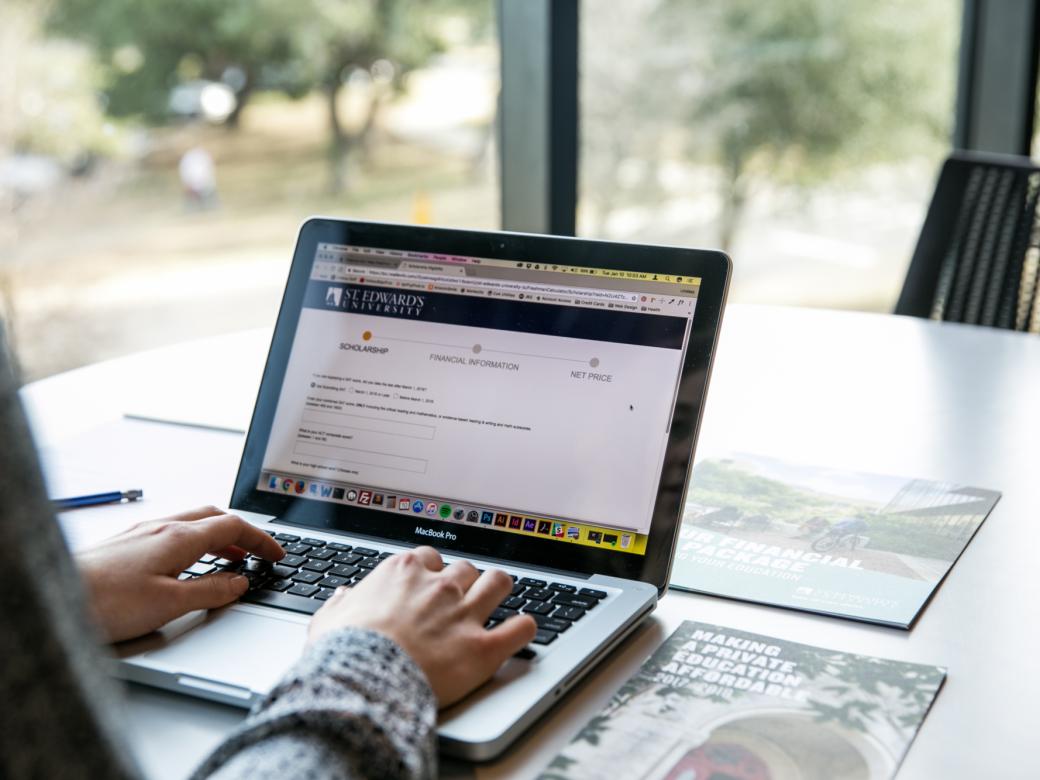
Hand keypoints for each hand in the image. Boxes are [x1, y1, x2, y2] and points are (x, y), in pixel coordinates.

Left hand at [76, 506, 284, 642]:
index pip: (234, 526)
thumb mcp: (170, 604)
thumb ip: (211, 591)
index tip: (276, 554)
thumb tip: (239, 583)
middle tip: (257, 552)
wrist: (55, 598)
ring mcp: (141, 534)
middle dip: (242, 532)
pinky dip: (193, 543)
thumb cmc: (105, 602)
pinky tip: (187, 564)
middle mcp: (161, 528)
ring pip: (191, 524)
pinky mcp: (125, 545)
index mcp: (179, 538)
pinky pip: (171, 534)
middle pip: (214, 517)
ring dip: (217, 537)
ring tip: (229, 558)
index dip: (262, 539)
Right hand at [308, 546, 536, 706]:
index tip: (428, 584)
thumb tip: (342, 597)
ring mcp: (464, 614)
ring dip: (499, 590)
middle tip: (461, 599)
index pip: (429, 557)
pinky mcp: (484, 647)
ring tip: (497, 600)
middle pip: (466, 568)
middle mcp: (439, 586)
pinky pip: (521, 628)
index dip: (431, 571)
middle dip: (465, 582)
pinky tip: (521, 630)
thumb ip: (339, 605)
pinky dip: (524, 628)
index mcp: (403, 573)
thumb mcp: (328, 622)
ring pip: (499, 583)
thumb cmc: (343, 654)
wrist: (363, 683)